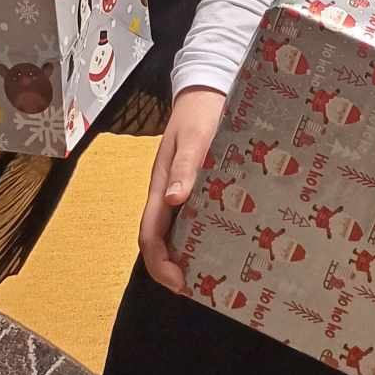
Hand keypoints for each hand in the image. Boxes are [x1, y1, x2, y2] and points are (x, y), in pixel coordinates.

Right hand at [138, 86, 226, 293]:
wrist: (207, 87)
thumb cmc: (199, 112)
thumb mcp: (194, 136)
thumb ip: (186, 165)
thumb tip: (173, 199)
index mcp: (161, 185)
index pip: (150, 234)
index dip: (159, 262)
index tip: (179, 282)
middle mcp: (168, 191)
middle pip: (160, 238)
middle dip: (171, 266)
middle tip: (197, 287)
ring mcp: (180, 187)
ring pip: (175, 229)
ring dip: (185, 252)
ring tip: (211, 272)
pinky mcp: (196, 182)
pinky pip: (192, 214)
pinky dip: (200, 232)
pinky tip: (224, 240)